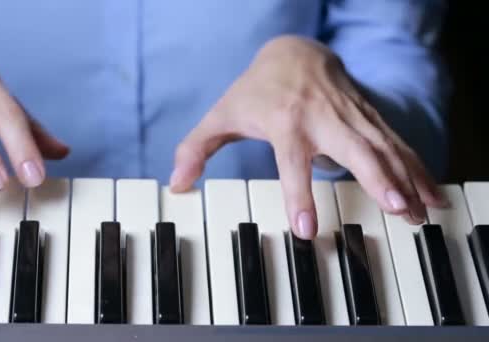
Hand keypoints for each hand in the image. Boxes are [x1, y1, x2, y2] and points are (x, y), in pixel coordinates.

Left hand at [170, 36, 446, 239]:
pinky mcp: (369, 118)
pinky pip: (397, 144)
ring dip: (407, 179)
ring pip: (385, 148)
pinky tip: (432, 194)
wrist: (295, 52)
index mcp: (285, 122)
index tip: (307, 230)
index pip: (292, 162)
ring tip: (422, 212)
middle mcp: (323, 119)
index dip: (299, 195)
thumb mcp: (222, 114)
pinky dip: (417, 169)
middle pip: (355, 148)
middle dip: (378, 178)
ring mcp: (351, 117)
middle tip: (396, 209)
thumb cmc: (257, 89)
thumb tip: (177, 184)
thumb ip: (197, 148)